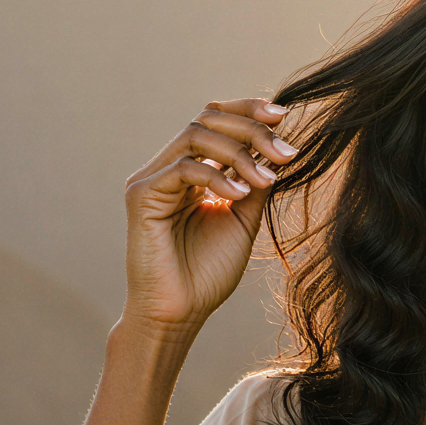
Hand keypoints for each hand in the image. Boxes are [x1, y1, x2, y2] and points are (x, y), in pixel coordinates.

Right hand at [121, 98, 295, 335]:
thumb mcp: (243, 219)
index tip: (284, 116)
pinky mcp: (141, 194)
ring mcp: (152, 179)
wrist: (181, 314)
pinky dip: (217, 176)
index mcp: (192, 172)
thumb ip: (255, 182)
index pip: (216, 122)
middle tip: (284, 152)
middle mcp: (169, 168)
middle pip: (208, 120)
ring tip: (265, 179)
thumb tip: (279, 146)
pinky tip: (240, 196)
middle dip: (251, 130)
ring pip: (196, 135)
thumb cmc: (208, 273)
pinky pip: (184, 168)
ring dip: (239, 152)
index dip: (247, 111)